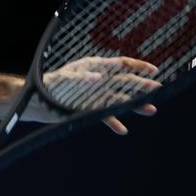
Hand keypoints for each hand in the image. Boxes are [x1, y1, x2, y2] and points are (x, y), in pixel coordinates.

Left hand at [35, 56, 161, 134]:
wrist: (36, 102)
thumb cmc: (48, 85)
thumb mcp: (64, 80)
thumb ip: (80, 78)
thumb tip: (97, 77)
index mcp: (94, 67)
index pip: (120, 64)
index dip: (137, 66)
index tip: (153, 70)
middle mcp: (98, 81)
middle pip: (125, 83)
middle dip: (142, 86)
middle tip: (160, 90)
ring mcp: (95, 96)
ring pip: (119, 100)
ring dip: (134, 106)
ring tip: (151, 110)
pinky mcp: (89, 109)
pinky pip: (105, 116)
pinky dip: (113, 123)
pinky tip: (123, 130)